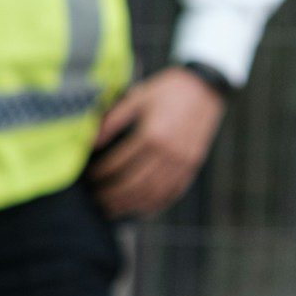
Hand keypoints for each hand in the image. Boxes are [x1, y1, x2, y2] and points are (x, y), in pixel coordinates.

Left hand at [88, 67, 227, 217]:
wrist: (206, 86)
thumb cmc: (169, 90)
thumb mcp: (138, 97)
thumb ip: (113, 120)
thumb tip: (90, 143)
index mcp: (152, 134)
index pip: (119, 164)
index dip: (101, 175)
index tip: (89, 179)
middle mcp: (169, 152)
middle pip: (135, 184)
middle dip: (112, 196)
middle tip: (97, 200)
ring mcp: (183, 160)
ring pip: (154, 192)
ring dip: (131, 204)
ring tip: (113, 209)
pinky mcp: (194, 163)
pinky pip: (174, 190)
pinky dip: (157, 204)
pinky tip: (142, 208)